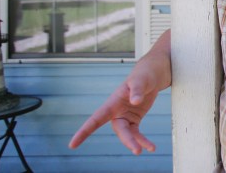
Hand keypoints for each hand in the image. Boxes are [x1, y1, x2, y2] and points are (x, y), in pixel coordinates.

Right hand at [69, 30, 171, 154]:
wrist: (152, 75)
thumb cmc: (143, 75)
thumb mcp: (140, 80)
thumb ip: (137, 90)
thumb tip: (135, 102)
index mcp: (113, 102)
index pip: (96, 118)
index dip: (84, 132)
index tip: (72, 144)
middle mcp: (116, 111)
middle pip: (119, 130)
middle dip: (127, 140)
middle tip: (137, 150)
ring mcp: (125, 116)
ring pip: (128, 134)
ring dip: (136, 142)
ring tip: (149, 148)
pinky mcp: (134, 119)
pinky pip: (136, 133)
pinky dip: (143, 140)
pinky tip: (151, 147)